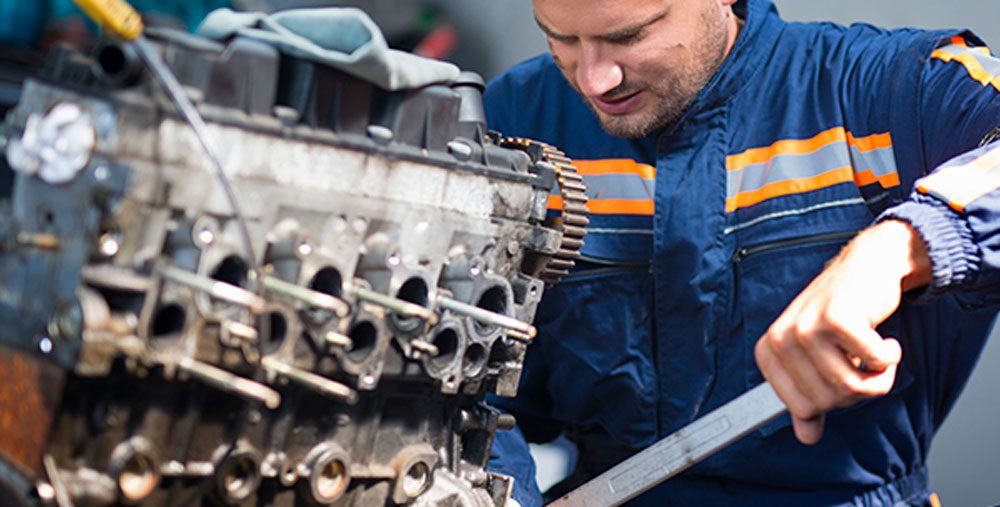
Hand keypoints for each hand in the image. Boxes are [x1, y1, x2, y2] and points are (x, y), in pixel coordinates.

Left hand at [754, 220, 931, 443]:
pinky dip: (890, 356)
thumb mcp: (817, 356)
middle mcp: (782, 339)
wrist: (867, 266)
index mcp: (770, 352)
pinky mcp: (838, 319)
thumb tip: (806, 436)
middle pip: (830, 400)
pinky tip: (882, 337)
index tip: (838, 371)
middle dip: (857, 386)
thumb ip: (810, 397)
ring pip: (853, 387)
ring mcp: (807, 327)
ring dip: (878, 374)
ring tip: (872, 349)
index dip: (831, 399)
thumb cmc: (841, 313)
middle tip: (859, 358)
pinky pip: (876, 364)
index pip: (802, 408)